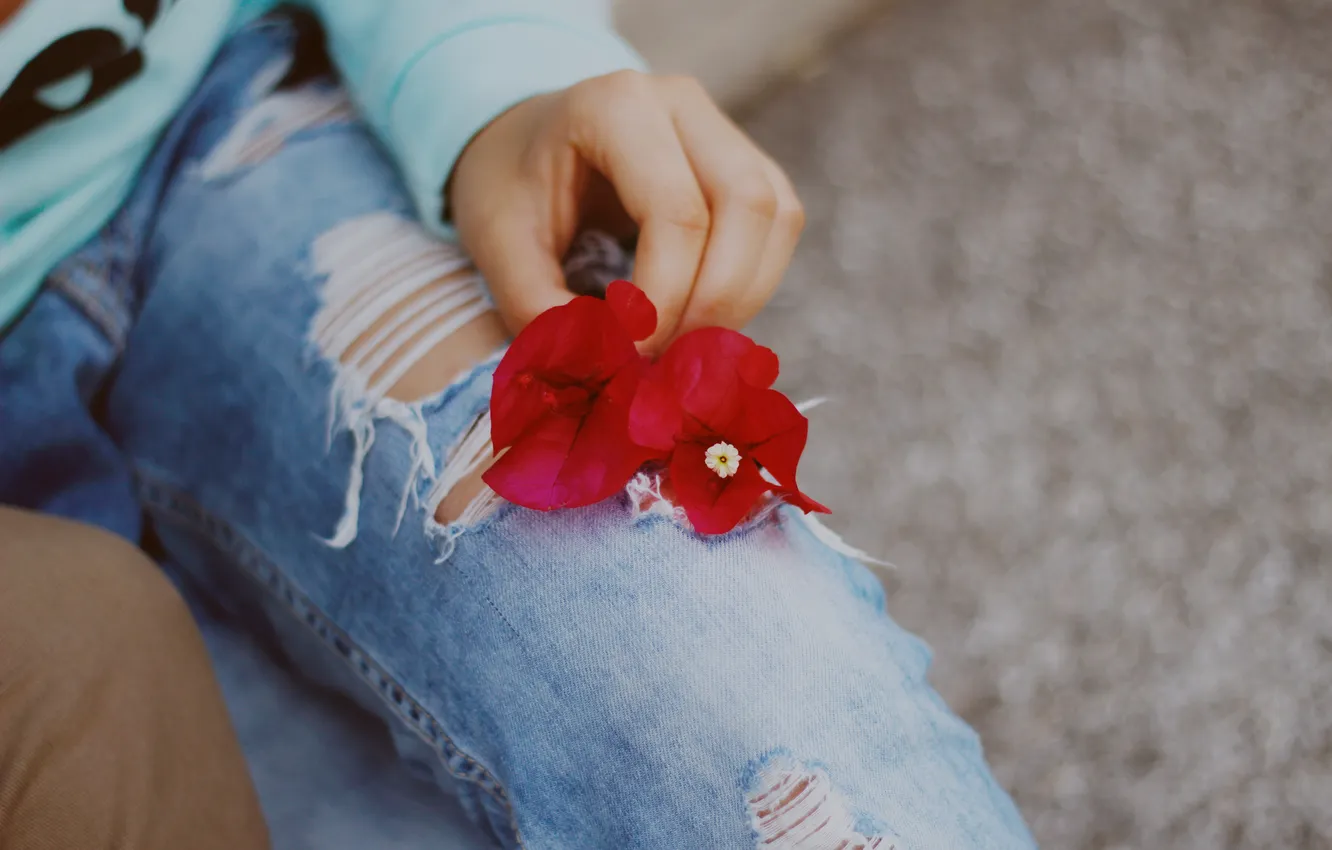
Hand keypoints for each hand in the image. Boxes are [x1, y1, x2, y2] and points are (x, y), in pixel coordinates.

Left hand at [449, 71, 804, 353]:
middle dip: (717, 301)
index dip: (664, 300)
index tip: (631, 357)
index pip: (675, 213)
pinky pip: (778, 225)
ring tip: (687, 347)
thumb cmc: (508, 184)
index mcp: (616, 106)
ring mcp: (722, 128)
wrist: (522, 143)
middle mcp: (682, 103)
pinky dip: (752, 284)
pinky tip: (703, 320)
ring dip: (743, 297)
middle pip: (747, 205)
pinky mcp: (746, 163)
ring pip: (777, 216)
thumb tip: (601, 367)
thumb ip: (536, 306)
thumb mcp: (495, 242)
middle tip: (671, 362)